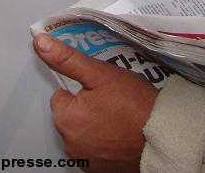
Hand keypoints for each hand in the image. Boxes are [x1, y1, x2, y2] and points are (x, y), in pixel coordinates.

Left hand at [33, 34, 156, 171]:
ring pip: (83, 132)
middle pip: (71, 115)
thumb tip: (41, 43)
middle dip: (87, 107)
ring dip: (95, 125)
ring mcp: (85, 159)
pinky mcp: (100, 169)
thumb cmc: (135, 105)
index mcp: (65, 119)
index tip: (99, 88)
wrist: (163, 135)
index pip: (61, 96)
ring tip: (118, 116)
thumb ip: (67, 59)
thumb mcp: (100, 73)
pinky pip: (95, 149)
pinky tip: (120, 133)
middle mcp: (70, 143)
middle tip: (111, 101)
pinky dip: (104, 142)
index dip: (81, 89)